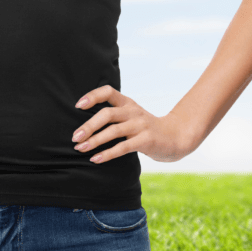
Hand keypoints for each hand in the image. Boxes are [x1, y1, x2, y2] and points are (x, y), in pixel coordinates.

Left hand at [72, 85, 196, 163]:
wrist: (176, 137)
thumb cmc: (146, 129)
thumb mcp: (131, 116)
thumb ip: (114, 116)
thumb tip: (84, 125)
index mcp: (127, 103)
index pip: (108, 91)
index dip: (92, 96)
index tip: (78, 105)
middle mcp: (133, 111)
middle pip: (107, 114)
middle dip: (88, 125)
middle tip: (75, 137)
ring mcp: (140, 125)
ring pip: (113, 131)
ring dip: (94, 140)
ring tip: (80, 149)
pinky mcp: (146, 140)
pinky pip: (123, 147)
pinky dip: (107, 154)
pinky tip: (95, 159)